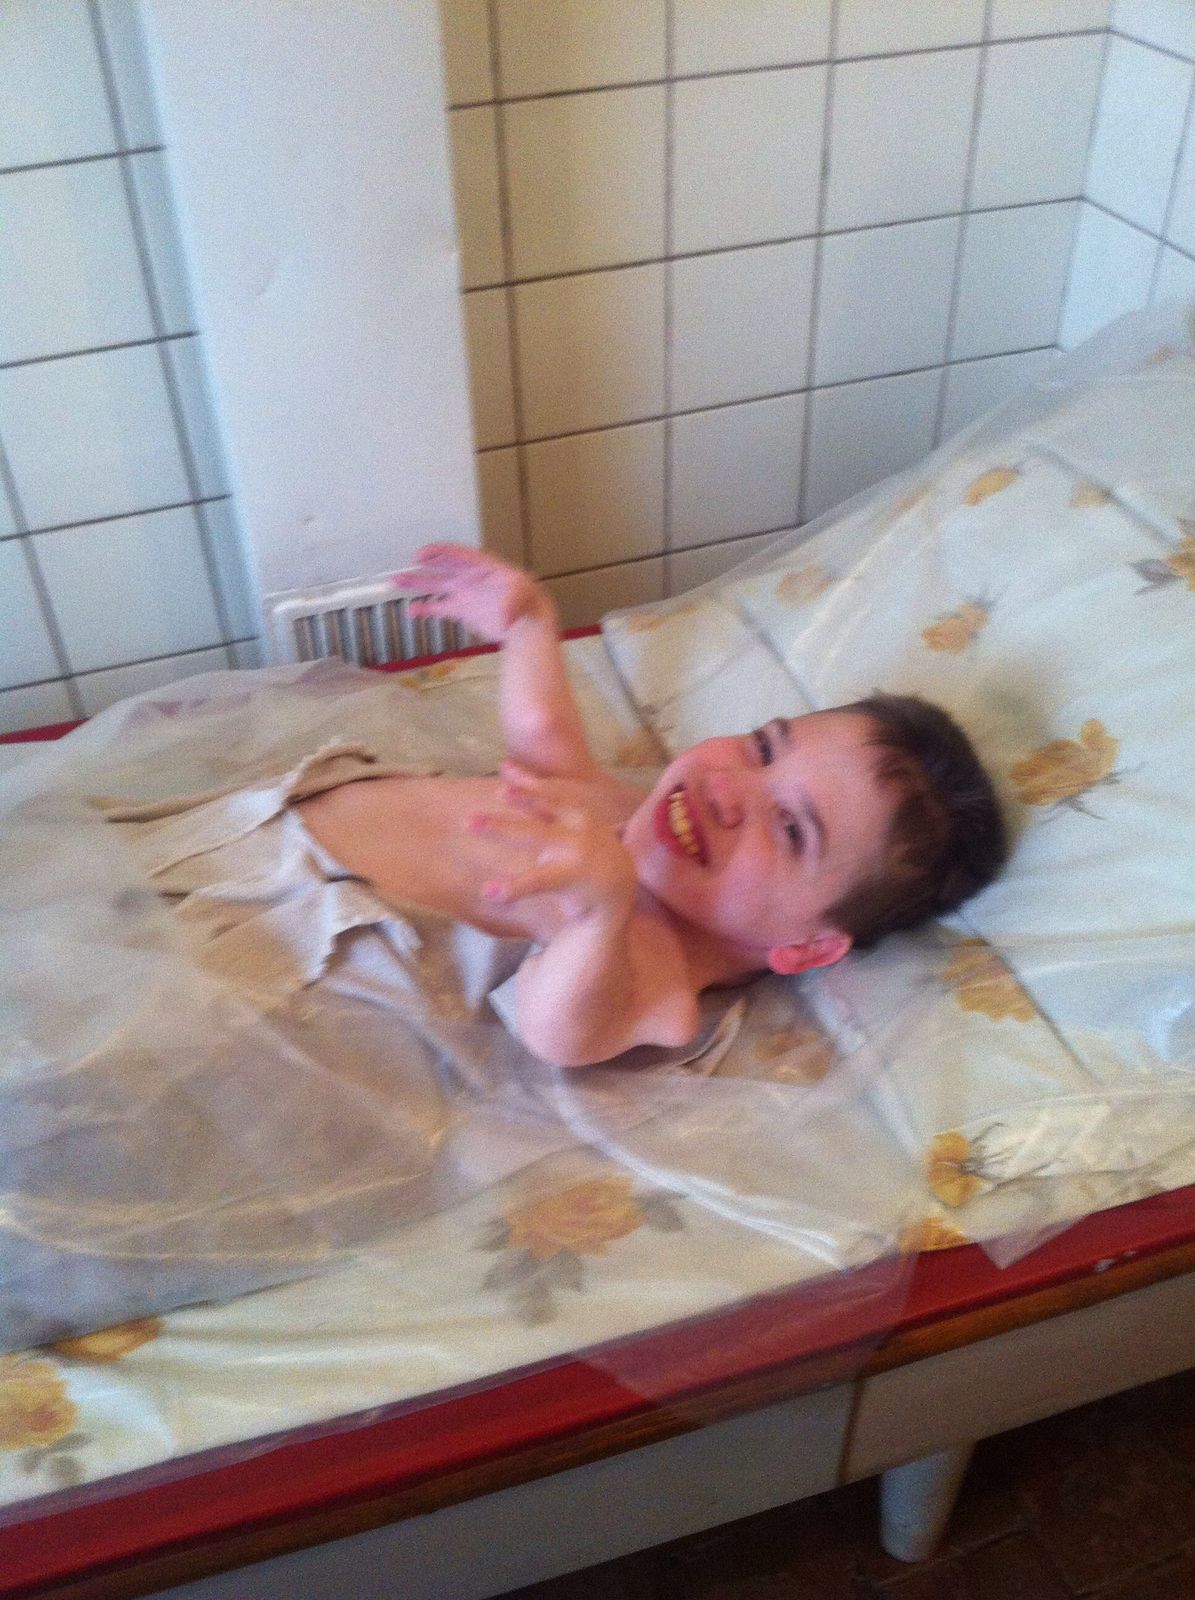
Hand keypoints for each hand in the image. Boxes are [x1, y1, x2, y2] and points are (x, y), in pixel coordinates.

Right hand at [391, 543, 551, 643]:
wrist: (527, 620)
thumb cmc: (526, 601)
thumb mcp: (520, 597)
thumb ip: (509, 606)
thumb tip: (504, 620)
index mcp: (481, 566)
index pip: (457, 555)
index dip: (439, 553)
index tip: (421, 555)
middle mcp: (469, 577)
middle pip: (441, 568)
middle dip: (422, 568)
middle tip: (402, 569)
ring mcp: (464, 593)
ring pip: (436, 586)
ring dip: (417, 585)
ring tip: (397, 583)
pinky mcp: (462, 610)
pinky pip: (440, 607)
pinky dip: (426, 609)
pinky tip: (411, 611)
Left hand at [467, 765, 636, 922]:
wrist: (618, 889)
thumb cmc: (585, 849)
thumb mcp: (564, 819)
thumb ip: (534, 794)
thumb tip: (504, 765)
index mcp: (575, 814)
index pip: (549, 794)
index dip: (527, 782)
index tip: (503, 769)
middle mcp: (577, 829)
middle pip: (545, 807)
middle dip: (520, 798)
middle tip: (492, 794)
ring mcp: (575, 852)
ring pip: (535, 837)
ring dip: (502, 828)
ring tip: (471, 823)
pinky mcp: (570, 878)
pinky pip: (537, 881)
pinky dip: (512, 887)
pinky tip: (490, 891)